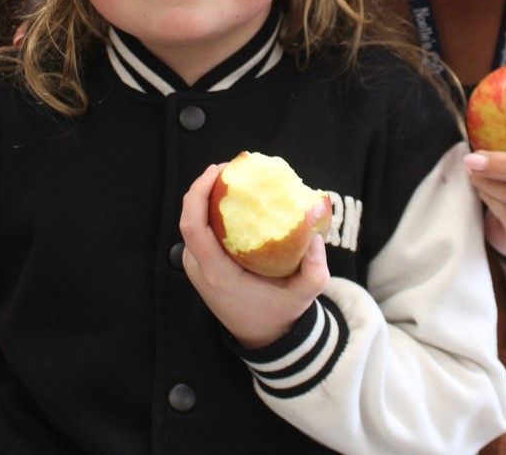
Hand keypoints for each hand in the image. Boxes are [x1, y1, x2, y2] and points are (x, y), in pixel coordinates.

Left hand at [179, 164, 329, 348]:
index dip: (198, 193)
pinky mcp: (201, 263)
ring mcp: (197, 266)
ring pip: (195, 221)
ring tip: (236, 179)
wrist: (261, 338)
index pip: (193, 227)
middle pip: (190, 216)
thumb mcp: (304, 296)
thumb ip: (315, 268)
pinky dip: (213, 210)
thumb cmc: (280, 314)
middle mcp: (200, 268)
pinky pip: (201, 229)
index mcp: (217, 273)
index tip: (218, 171)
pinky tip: (235, 198)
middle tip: (233, 167)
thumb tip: (315, 232)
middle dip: (205, 185)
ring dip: (210, 197)